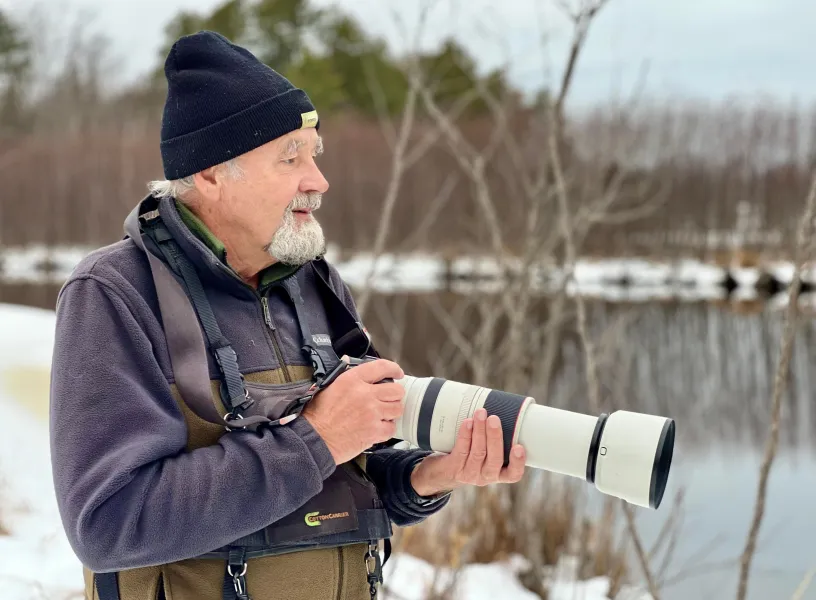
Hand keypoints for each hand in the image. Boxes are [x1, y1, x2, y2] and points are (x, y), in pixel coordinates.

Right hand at [301, 358, 404, 464]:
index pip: (382, 367)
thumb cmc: (317, 415)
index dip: (394, 369)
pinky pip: (391, 428)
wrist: (313, 439)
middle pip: (396, 390)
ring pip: (397, 409)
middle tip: (387, 400)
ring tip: (381, 416)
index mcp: (352, 380)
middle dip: (394, 395)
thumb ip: (345, 377)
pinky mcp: (374, 431)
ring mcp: (371, 413)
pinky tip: (376, 429)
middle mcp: (365, 394)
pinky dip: (386, 429)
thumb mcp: (328, 387)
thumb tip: (349, 361)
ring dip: (391, 412)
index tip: (397, 373)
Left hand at [410, 408, 525, 496]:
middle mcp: (486, 476)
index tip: (519, 447)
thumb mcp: (487, 454)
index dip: (518, 462)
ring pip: (478, 452)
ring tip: (480, 413)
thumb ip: (496, 440)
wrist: (443, 471)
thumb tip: (505, 407)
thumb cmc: (472, 456)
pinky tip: (467, 422)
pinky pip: (462, 450)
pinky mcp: (455, 467)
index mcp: (499, 473)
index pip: (514, 474)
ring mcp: (470, 473)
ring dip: (479, 431)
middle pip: (494, 459)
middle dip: (495, 437)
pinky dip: (465, 434)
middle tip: (494, 419)